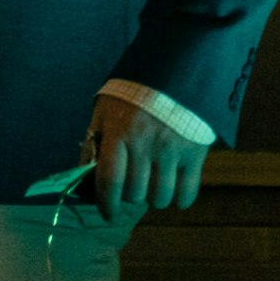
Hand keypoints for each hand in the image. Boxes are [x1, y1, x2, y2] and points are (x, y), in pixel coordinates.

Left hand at [88, 91, 208, 223]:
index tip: (108, 212)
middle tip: (132, 187)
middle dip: (130, 196)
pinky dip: (180, 199)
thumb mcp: (105, 110)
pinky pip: (187, 191)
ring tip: (153, 186)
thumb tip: (84, 177)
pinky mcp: (195, 151)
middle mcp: (144, 143)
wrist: (176, 68)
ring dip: (154, 198)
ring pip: (160, 197)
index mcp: (118, 132)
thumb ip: (94, 142)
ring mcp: (172, 149)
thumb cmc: (133, 93)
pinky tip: (175, 191)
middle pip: (135, 192)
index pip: (110, 181)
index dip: (107, 203)